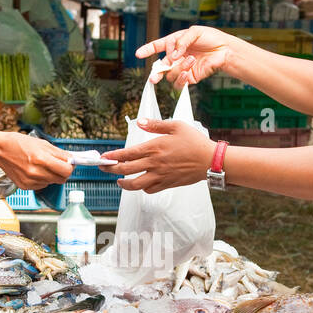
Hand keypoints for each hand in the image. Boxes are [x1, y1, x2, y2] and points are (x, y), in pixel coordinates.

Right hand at [0, 131, 72, 188]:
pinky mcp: (26, 186)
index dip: (70, 167)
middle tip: (57, 164)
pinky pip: (42, 185)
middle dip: (62, 172)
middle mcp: (36, 173)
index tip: (69, 163)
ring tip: (41, 165)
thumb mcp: (42, 143)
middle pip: (61, 179)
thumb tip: (71, 160)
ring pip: (52, 182)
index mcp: (41, 159)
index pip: (66, 170)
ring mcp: (30, 181)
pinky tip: (34, 170)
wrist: (0, 150)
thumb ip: (59, 153)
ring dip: (51, 175)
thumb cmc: (18, 144)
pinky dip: (42, 179)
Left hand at [100, 119, 214, 192]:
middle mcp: (154, 163)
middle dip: (110, 169)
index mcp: (154, 148)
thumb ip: (155, 125)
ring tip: (118, 180)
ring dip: (123, 183)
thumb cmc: (194, 141)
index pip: (127, 154)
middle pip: (125, 170)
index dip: (112, 156)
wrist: (210, 160)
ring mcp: (160, 176)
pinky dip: (142, 188)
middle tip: (103, 167)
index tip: (103, 157)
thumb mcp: (175, 126)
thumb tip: (139, 122)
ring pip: (135, 184)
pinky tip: (140, 183)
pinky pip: (149, 190)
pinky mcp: (167, 184)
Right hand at [135, 25, 233, 89]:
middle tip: (153, 78)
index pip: (158, 46)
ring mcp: (182, 68)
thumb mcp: (194, 32)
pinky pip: (179, 82)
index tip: (138, 54)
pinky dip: (181, 78)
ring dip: (179, 67)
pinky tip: (188, 72)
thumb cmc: (211, 38)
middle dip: (156, 72)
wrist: (225, 50)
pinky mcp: (190, 78)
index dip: (147, 50)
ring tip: (192, 59)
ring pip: (170, 74)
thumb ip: (181, 42)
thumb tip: (173, 56)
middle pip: (160, 66)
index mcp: (175, 43)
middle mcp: (177, 57)